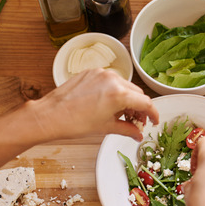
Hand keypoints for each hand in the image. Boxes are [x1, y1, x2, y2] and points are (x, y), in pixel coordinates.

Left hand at [32, 68, 158, 140]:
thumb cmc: (74, 123)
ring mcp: (101, 73)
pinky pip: (109, 80)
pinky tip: (107, 104)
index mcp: (118, 94)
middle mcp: (112, 79)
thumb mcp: (105, 128)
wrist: (50, 115)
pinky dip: (113, 91)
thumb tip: (138, 133)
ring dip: (127, 99)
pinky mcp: (91, 72)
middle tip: (136, 121)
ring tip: (120, 114)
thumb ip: (126, 129)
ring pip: (123, 85)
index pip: (145, 102)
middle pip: (136, 93)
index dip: (153, 114)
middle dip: (139, 107)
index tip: (154, 121)